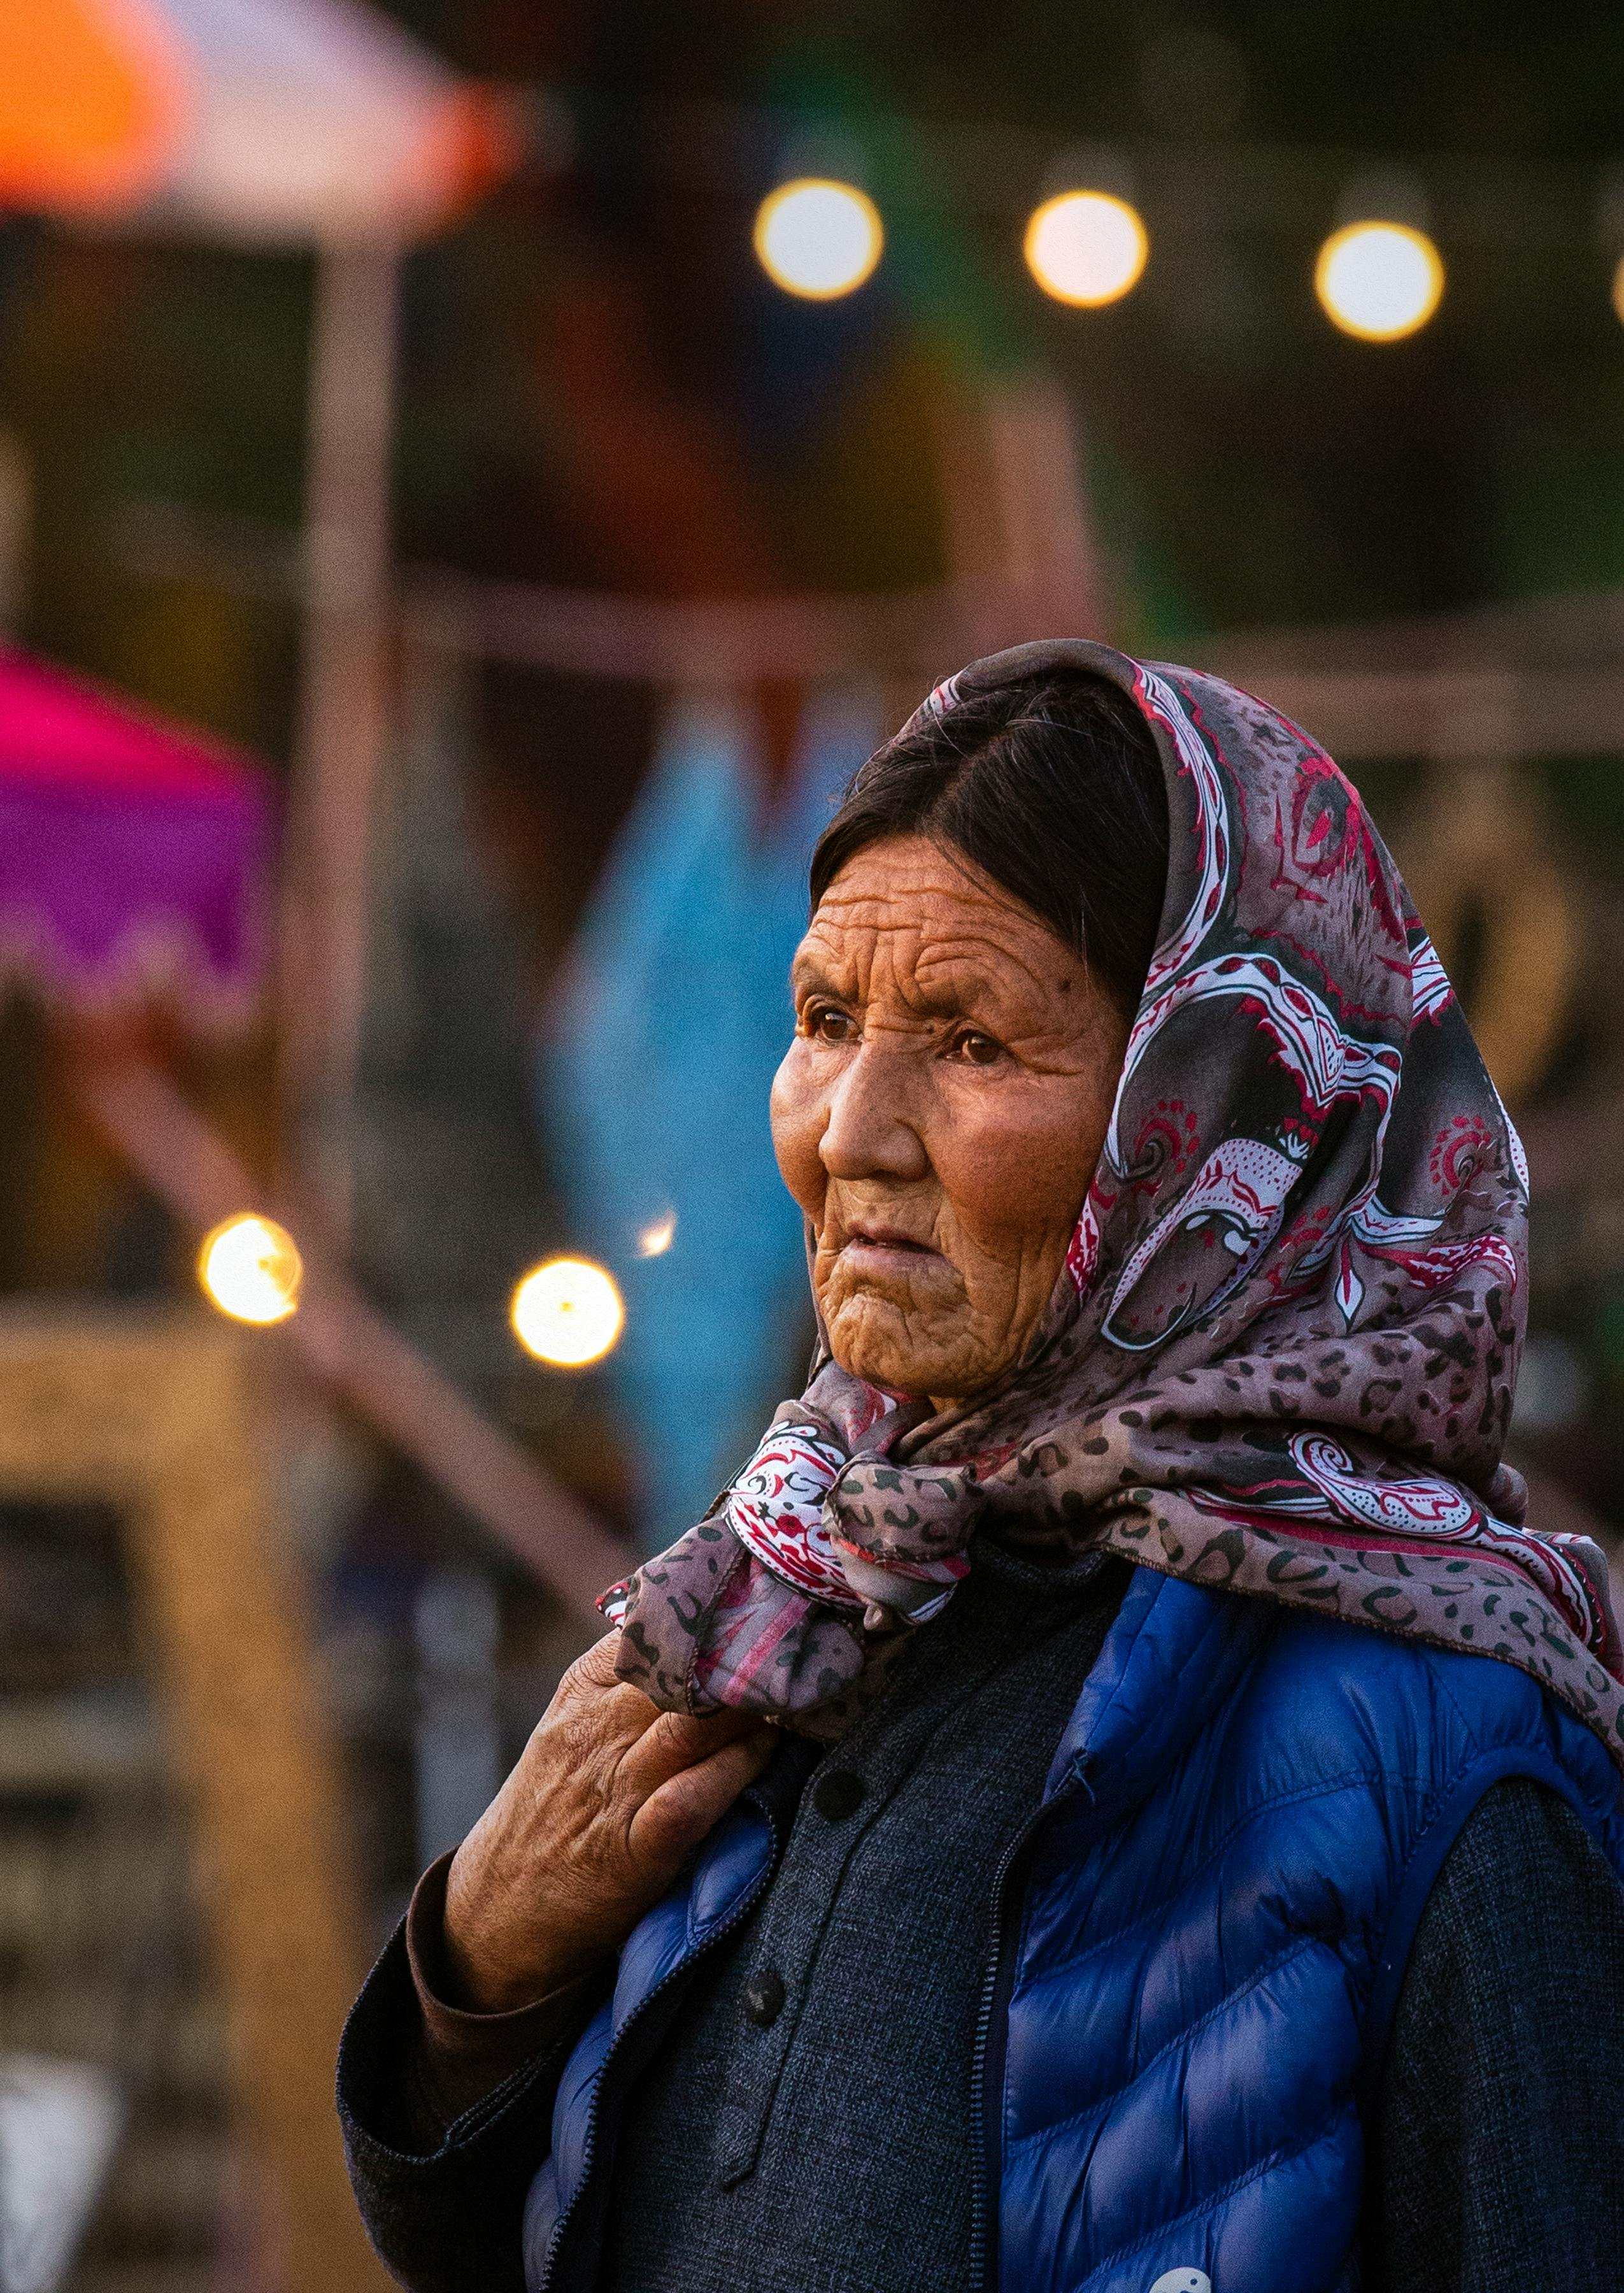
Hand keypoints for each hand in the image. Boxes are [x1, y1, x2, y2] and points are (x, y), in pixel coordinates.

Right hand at [441, 1632, 774, 2012]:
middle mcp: (597, 1728)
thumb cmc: (556, 1807)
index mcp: (583, 1687)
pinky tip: (769, 1755)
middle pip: (683, 1668)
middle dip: (747, 1651)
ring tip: (802, 1689)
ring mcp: (614, 1788)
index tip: (771, 1589)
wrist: (497, 1911)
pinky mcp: (633, 1851)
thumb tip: (708, 1624)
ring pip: (692, 1723)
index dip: (716, 1607)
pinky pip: (690, 1798)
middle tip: (808, 1635)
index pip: (654, 1623)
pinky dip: (734, 1772)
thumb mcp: (576, 1724)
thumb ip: (631, 1678)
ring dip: (752, 1706)